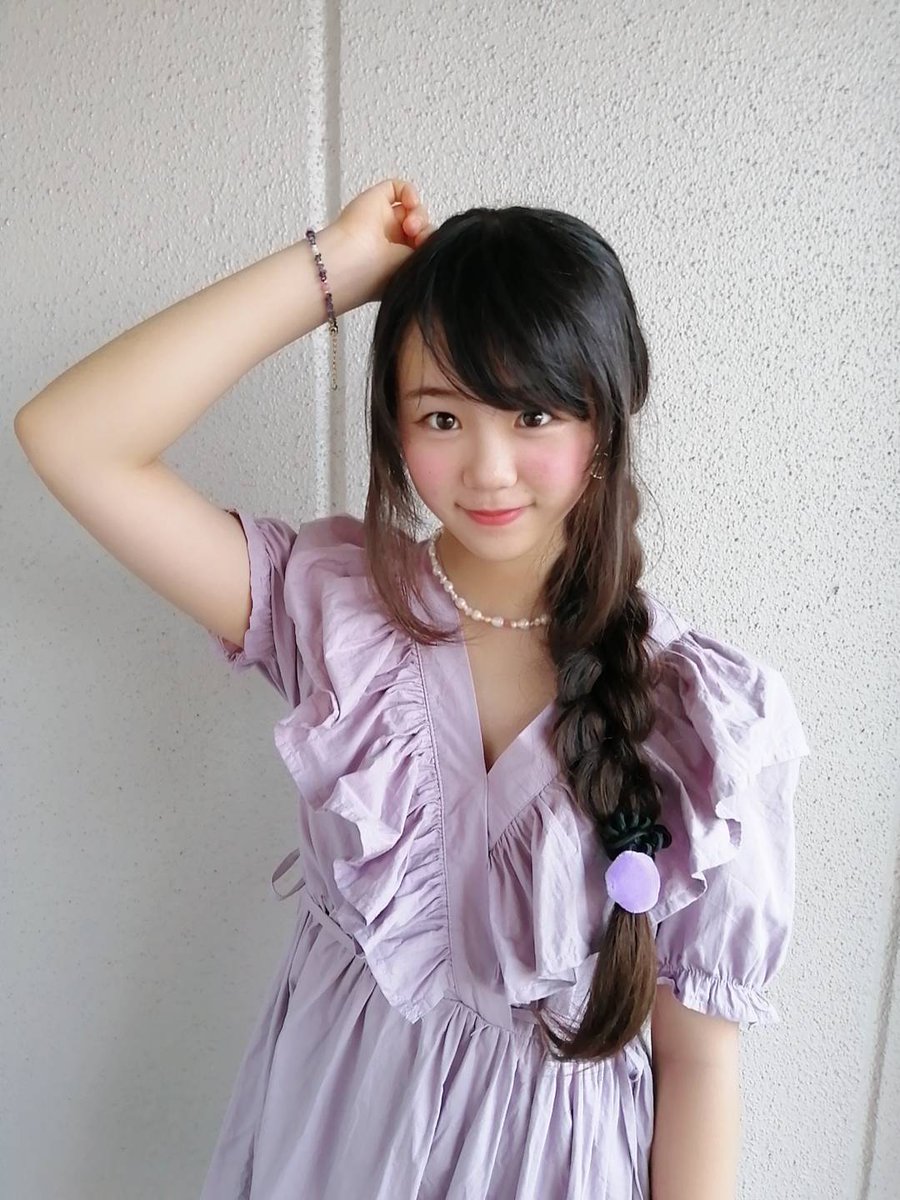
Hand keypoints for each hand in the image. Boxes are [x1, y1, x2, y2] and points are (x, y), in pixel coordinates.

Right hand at [332, 178, 435, 302]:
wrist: (351, 262)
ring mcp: (382, 220)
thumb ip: (428, 251)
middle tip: (418, 240)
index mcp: (398, 262)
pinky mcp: (375, 200)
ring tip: (410, 228)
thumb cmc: (378, 275)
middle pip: (421, 226)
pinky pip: (398, 189)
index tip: (427, 252)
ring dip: (418, 216)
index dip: (430, 244)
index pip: (424, 245)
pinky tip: (410, 203)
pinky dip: (410, 193)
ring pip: (412, 208)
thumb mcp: (413, 267)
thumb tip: (436, 239)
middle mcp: (390, 242)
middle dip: (425, 231)